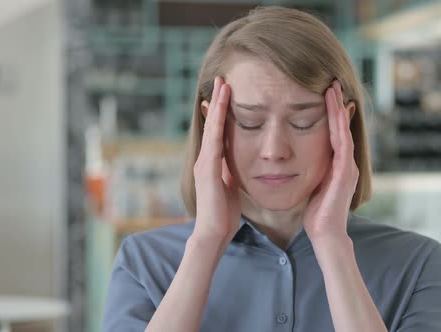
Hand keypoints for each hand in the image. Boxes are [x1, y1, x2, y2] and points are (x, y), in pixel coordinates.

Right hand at [193, 76, 240, 243]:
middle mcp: (205, 158)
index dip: (220, 111)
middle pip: (211, 123)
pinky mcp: (208, 169)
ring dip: (216, 105)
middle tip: (221, 79)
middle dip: (217, 101)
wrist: (213, 232)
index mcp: (212, 162)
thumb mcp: (229, 185)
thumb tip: (235, 159)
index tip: (225, 93)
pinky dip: (216, 122)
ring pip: (211, 127)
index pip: (216, 131)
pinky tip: (220, 109)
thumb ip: (229, 170)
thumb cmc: (223, 212)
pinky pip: (213, 140)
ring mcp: (204, 162)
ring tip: (222, 85)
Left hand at [302, 81, 358, 241]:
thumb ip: (312, 170)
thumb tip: (300, 158)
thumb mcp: (313, 185)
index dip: (330, 113)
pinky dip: (339, 125)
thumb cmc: (317, 213)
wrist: (326, 234)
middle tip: (331, 82)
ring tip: (333, 88)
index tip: (324, 93)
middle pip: (341, 127)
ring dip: (338, 108)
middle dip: (336, 105)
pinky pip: (342, 142)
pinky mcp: (345, 172)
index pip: (334, 132)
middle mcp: (346, 162)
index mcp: (337, 165)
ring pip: (343, 130)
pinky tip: (336, 110)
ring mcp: (347, 166)